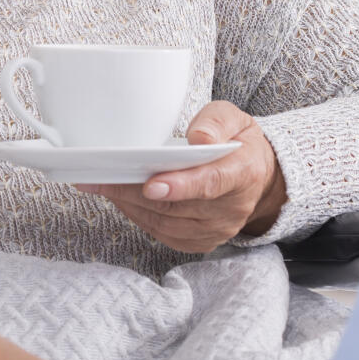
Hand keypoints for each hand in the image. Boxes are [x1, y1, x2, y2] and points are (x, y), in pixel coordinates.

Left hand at [78, 101, 286, 252]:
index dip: (180, 186)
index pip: (210, 183)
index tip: (151, 185)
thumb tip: (199, 138)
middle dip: (134, 191)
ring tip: (103, 184)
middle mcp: (232, 208)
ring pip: (165, 223)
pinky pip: (163, 234)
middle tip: (101, 176)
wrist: (257, 176)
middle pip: (177, 206)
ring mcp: (217, 229)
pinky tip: (122, 199)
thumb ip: (215, 122)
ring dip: (130, 204)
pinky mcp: (201, 241)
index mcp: (243, 173)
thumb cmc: (238, 143)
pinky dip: (139, 217)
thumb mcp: (234, 118)